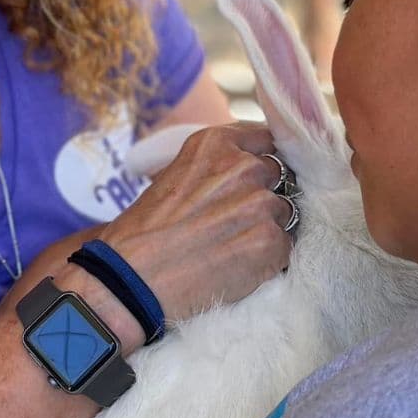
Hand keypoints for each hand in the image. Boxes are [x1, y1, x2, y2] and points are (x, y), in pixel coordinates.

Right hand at [93, 123, 295, 323]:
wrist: (131, 279)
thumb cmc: (144, 232)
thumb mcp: (175, 174)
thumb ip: (215, 165)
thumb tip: (247, 165)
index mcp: (217, 143)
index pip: (266, 138)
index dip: (262, 161)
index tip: (254, 179)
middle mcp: (244, 166)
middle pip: (279, 176)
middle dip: (264, 196)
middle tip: (236, 222)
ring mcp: (260, 204)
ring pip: (286, 212)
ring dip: (268, 228)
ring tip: (233, 248)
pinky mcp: (270, 242)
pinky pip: (285, 247)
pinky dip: (269, 260)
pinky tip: (239, 268)